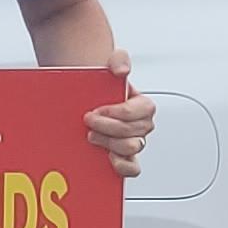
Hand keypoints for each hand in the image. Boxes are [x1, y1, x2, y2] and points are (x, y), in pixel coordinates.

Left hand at [85, 49, 154, 179]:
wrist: (84, 97)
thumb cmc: (100, 84)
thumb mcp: (110, 63)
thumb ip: (119, 59)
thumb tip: (122, 70)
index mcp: (143, 105)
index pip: (141, 111)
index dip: (119, 112)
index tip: (98, 109)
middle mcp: (141, 125)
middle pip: (134, 132)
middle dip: (109, 127)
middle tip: (89, 121)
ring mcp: (132, 142)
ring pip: (132, 148)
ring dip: (110, 143)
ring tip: (91, 136)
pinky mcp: (121, 157)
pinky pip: (132, 168)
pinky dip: (122, 166)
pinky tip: (106, 158)